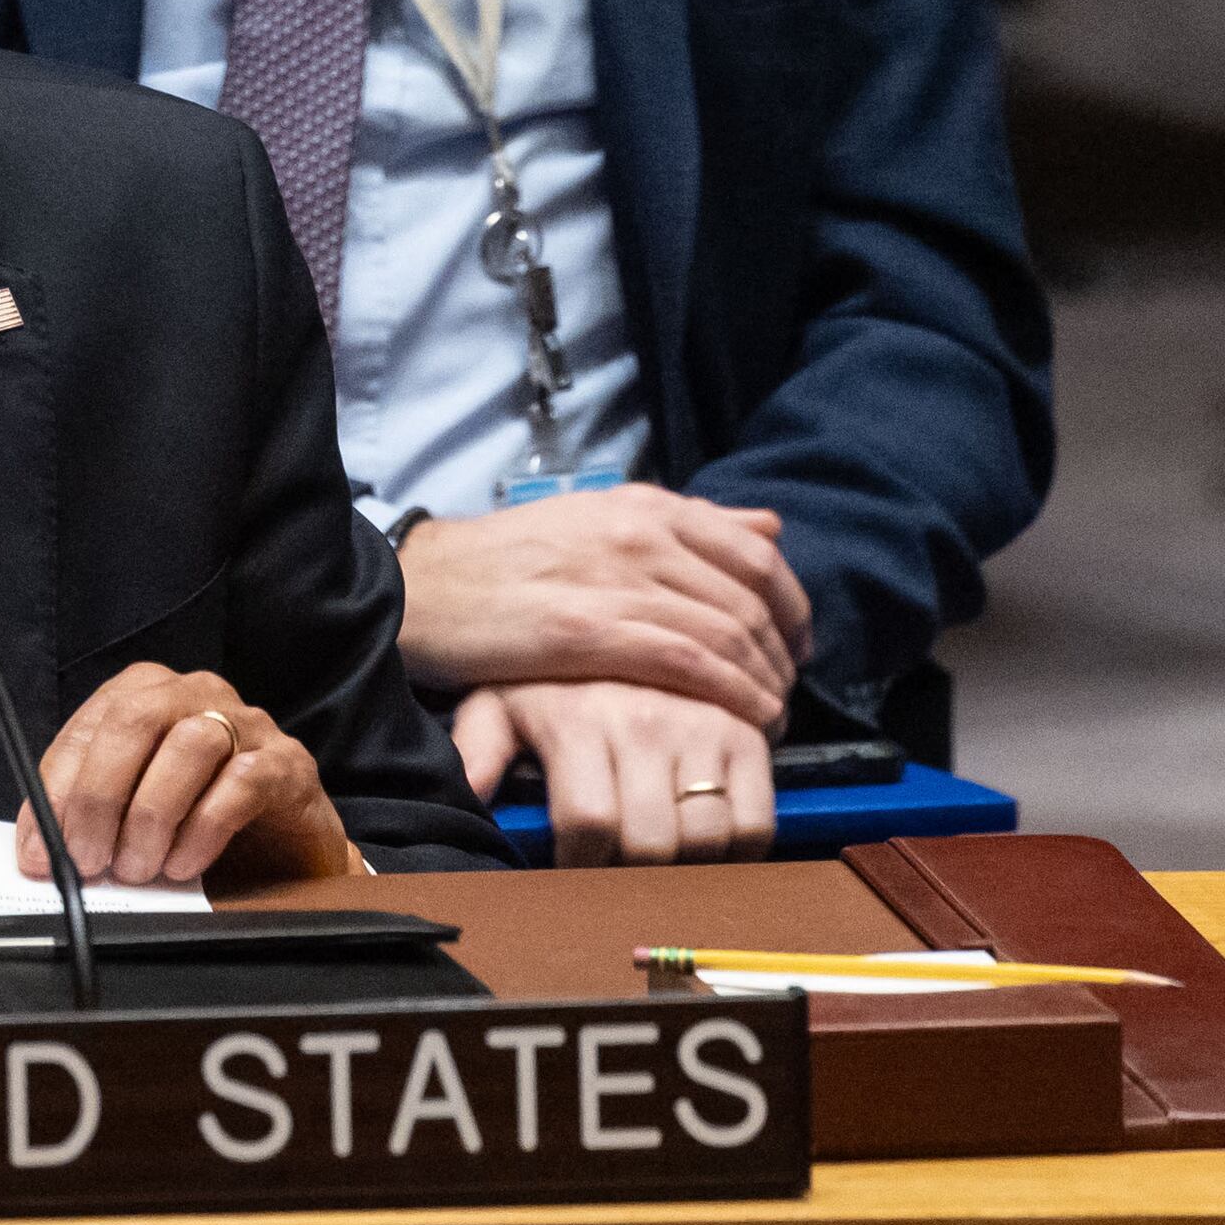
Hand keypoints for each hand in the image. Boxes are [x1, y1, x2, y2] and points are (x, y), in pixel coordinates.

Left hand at [19, 665, 352, 891]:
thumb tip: (38, 852)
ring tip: (137, 868)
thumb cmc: (199, 819)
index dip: (57, 790)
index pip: (89, 728)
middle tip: (89, 859)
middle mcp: (196, 695)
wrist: (286, 849)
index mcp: (147, 693)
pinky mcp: (286, 764)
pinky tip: (183, 864)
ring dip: (152, 815)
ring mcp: (248, 724)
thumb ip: (88, 815)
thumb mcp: (132, 811)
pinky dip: (202, 829)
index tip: (41, 850)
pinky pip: (243, 782)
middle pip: (135, 721)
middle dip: (100, 795)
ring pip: (189, 745)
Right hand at [393, 491, 804, 731]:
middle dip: (783, 651)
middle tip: (788, 689)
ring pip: (726, 632)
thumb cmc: (508, 562)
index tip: (798, 644)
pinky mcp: (587, 631)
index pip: (755, 552)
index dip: (793, 605)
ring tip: (773, 714)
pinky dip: (729, 694)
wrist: (425, 585)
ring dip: (764, 680)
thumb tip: (768, 526)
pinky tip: (743, 719)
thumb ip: (686, 524)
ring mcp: (615, 580)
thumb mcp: (599, 519)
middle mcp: (639, 534)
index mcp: (644, 506)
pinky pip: (687, 663)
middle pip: (750, 597)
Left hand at [462, 681, 775, 865]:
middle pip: (652, 843)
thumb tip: (468, 794)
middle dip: (632, 874)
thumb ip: (479, 746)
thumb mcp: (501, 694)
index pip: (590, 823)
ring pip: (708, 837)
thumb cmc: (549, 667)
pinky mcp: (746, 731)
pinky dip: (740, 848)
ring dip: (683, 867)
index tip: (573, 871)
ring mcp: (702, 725)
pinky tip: (708, 842)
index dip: (580, 865)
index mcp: (580, 719)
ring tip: (660, 860)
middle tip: (620, 871)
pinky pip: (758, 818)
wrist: (612, 597)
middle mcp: (645, 722)